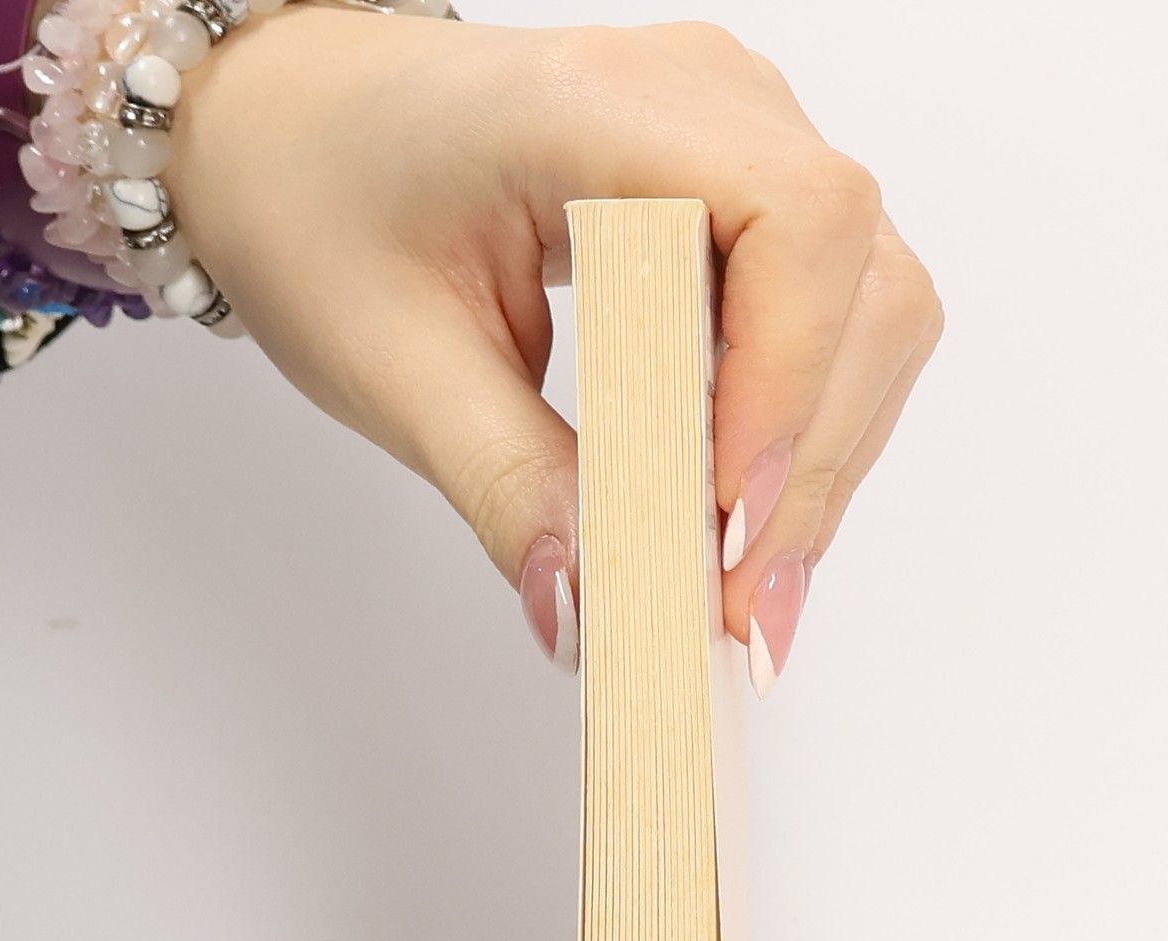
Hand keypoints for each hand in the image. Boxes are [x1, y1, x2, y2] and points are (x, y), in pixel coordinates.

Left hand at [169, 10, 941, 684]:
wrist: (296, 136)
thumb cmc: (322, 202)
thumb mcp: (392, 363)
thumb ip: (506, 488)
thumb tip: (590, 612)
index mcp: (597, 101)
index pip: (793, 220)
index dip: (789, 382)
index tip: (728, 522)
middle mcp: (705, 101)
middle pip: (860, 283)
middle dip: (808, 464)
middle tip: (737, 612)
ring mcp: (741, 145)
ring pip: (871, 314)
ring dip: (819, 466)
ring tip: (741, 593)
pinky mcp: (746, 205)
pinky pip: (834, 325)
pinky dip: (802, 441)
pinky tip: (740, 527)